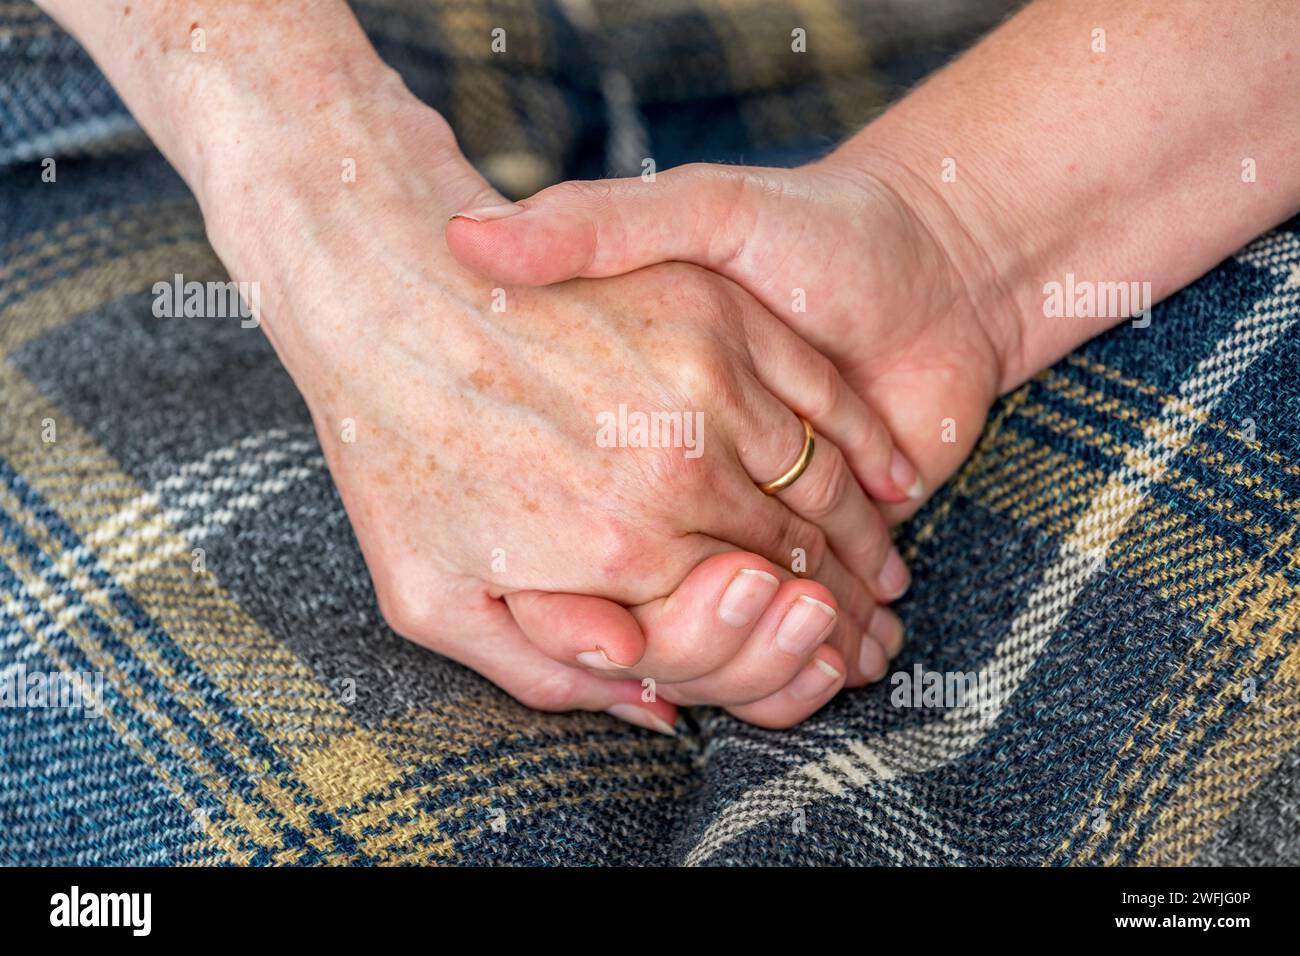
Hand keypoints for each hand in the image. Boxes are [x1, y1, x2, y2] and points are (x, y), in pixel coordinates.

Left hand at [195, 78, 908, 720]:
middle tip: (873, 628)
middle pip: (796, 557)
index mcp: (623, 550)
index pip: (747, 617)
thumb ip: (544, 673)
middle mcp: (681, 472)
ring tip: (885, 570)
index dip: (794, 647)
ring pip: (821, 483)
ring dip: (866, 537)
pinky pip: (824, 399)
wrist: (383, 285)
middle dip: (841, 604)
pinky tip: (891, 482)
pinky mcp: (721, 313)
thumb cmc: (393, 449)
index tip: (826, 656)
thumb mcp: (430, 597)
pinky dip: (870, 450)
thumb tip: (653, 712)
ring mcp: (708, 382)